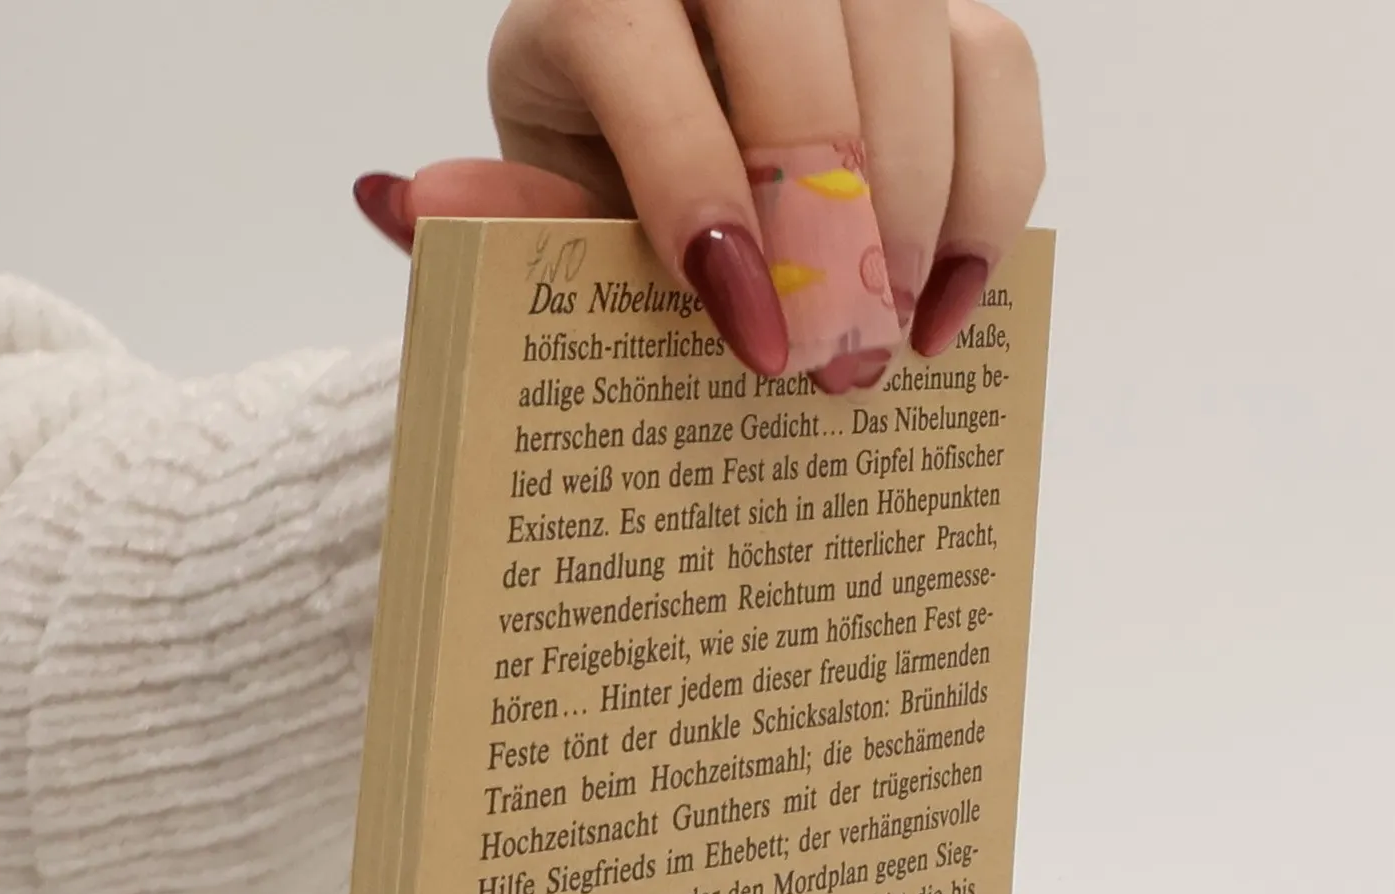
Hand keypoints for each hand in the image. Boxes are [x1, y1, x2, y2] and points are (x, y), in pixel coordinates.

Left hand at [354, 0, 1043, 391]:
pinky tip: (943, 305)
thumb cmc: (602, 185)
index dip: (698, 186)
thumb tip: (399, 201)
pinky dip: (991, 191)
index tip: (748, 333)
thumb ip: (503, 221)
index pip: (637, 37)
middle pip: (801, 27)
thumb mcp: (540, 212)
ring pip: (916, 34)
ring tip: (887, 345)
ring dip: (917, 207)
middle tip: (832, 358)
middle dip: (829, 209)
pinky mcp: (930, 5)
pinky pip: (996, 66)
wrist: (668, 134)